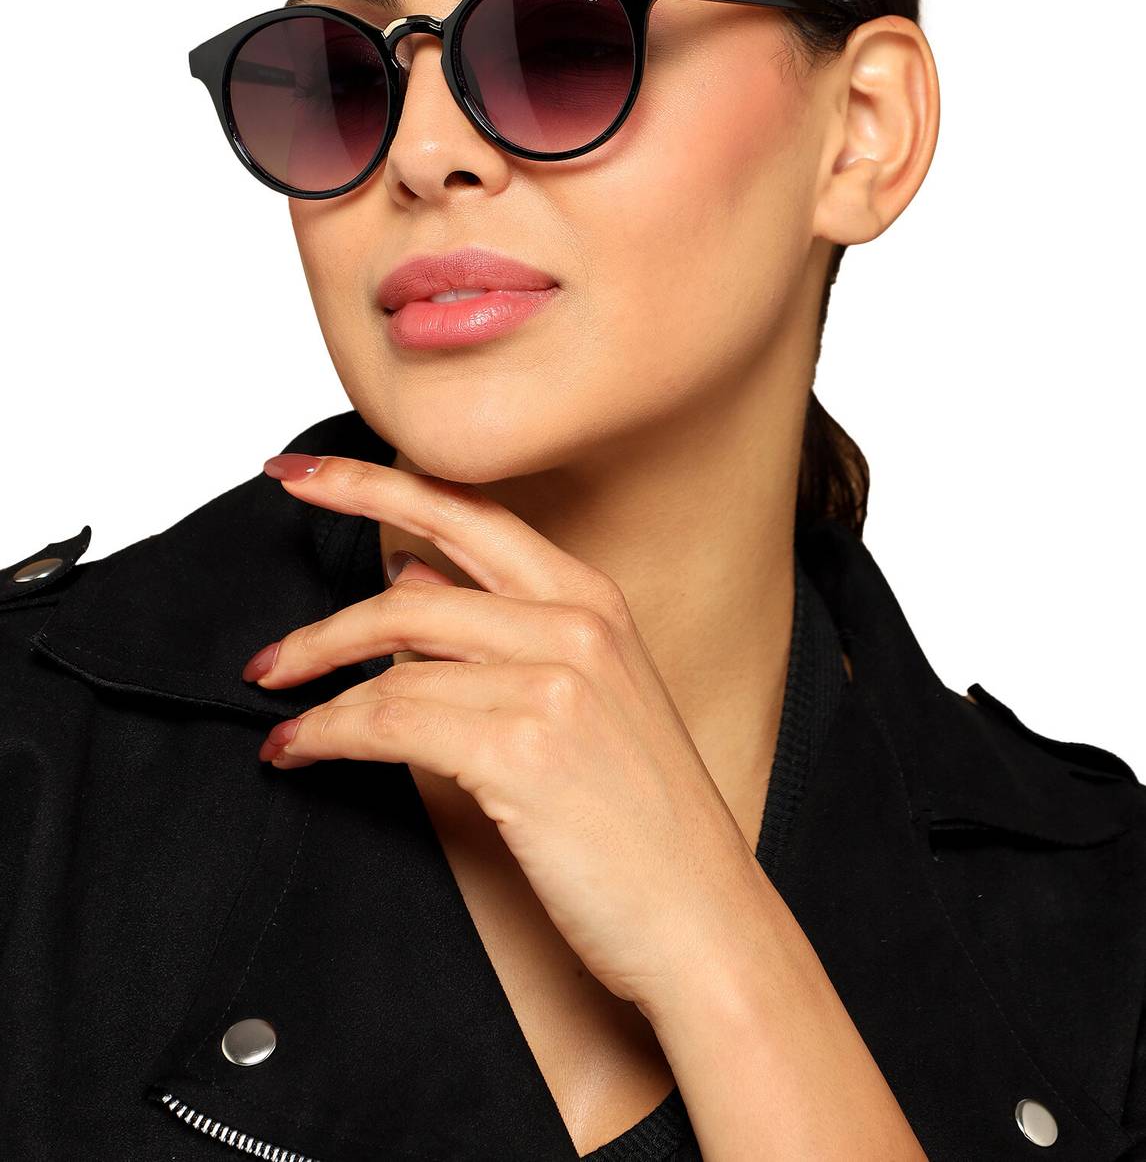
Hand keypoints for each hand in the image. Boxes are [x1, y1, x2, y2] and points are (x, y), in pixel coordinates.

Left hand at [246, 452, 767, 1017]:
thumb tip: (409, 578)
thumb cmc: (647, 819)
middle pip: (409, 593)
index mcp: (593, 597)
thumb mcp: (588, 695)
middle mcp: (575, 623)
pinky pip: (387, 721)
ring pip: (391, 661)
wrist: (703, 917)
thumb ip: (498, 628)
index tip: (304, 475)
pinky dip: (327, 733)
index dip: (371, 483)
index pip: (465, 514)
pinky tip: (300, 749)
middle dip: (318, 624)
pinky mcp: (521, 747)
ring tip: (279, 712)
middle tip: (265, 651)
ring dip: (316, 688)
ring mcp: (552, 681)